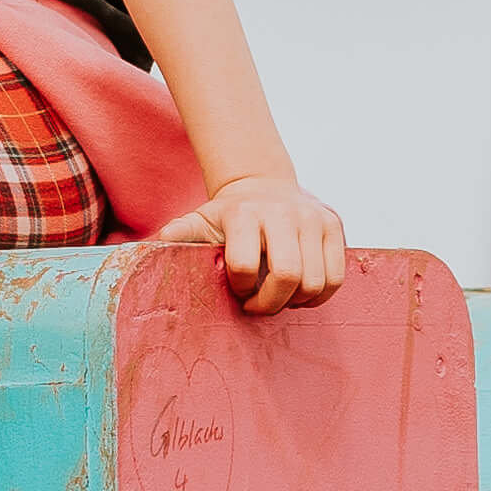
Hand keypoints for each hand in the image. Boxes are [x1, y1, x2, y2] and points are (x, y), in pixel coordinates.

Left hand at [155, 171, 349, 313]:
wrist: (262, 186)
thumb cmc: (227, 217)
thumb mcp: (199, 221)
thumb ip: (179, 235)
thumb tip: (154, 247)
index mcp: (244, 213)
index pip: (244, 267)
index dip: (239, 289)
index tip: (236, 289)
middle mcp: (283, 211)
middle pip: (287, 277)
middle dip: (271, 303)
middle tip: (259, 304)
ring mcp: (313, 217)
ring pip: (315, 282)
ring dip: (295, 301)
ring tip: (279, 296)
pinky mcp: (334, 225)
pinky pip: (336, 278)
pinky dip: (318, 296)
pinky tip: (300, 291)